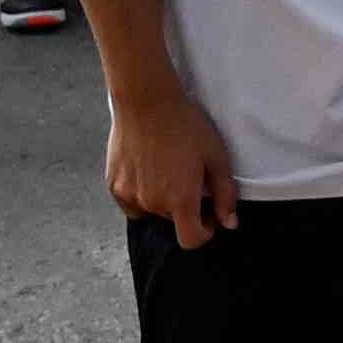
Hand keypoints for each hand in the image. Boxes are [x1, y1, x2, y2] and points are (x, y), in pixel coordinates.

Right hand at [103, 84, 239, 243]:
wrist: (146, 103)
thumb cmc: (186, 127)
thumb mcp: (217, 158)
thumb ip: (225, 195)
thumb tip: (229, 223)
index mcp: (180, 200)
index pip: (190, 240)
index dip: (204, 232)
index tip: (208, 216)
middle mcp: (152, 203)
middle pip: (173, 220)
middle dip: (185, 206)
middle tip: (190, 177)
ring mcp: (129, 195)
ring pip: (152, 210)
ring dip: (162, 199)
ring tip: (168, 168)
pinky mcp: (114, 185)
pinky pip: (131, 202)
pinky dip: (141, 193)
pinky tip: (148, 170)